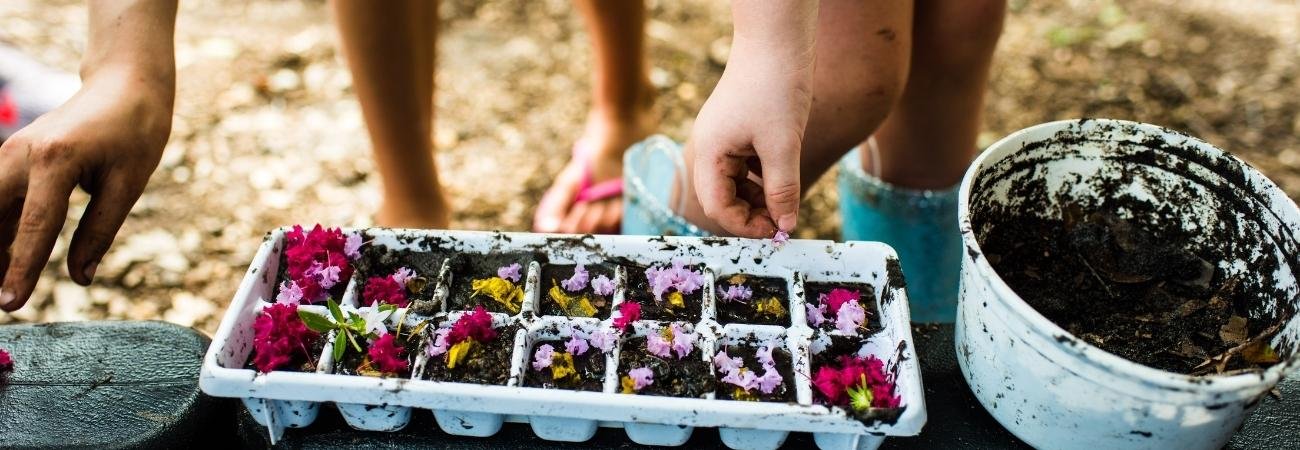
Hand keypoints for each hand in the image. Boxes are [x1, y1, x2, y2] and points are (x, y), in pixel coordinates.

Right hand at [0, 69, 172, 310]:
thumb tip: (80, 278)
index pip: (35, 226)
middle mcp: (23, 154)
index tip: (10, 304)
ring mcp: (12, 152)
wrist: (125, 85)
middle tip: (0, 301)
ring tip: (2, 287)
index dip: (21, 269)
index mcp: (56, 160)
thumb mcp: (128, 184)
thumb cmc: (135, 132)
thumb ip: (100, 232)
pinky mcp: (12, 156)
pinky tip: (4, 261)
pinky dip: (0, 230)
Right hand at [690, 45, 814, 237]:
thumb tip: (785, 224)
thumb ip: (782, 189)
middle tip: (782, 220)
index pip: (717, 206)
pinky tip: (783, 177)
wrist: (777, 38)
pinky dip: (762, 177)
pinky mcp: (738, 129)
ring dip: (758, 197)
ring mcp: (723, 138)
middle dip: (750, 213)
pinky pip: (745, 165)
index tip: (776, 230)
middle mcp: (710, 147)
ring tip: (786, 201)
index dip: (745, 225)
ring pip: (736, 183)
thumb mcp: (783, 145)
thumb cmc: (774, 85)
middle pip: (722, 197)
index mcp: (710, 152)